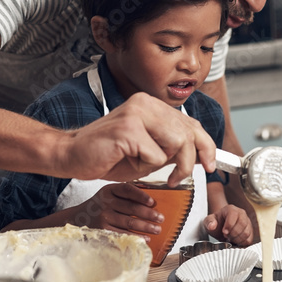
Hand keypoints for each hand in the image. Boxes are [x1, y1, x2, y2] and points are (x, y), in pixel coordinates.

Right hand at [57, 92, 216, 183]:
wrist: (70, 155)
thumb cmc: (106, 155)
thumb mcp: (147, 153)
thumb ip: (171, 150)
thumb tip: (200, 156)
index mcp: (151, 105)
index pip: (191, 123)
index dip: (206, 145)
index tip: (210, 164)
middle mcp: (145, 104)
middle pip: (188, 133)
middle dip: (188, 162)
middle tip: (176, 178)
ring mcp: (137, 114)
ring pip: (177, 143)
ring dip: (165, 164)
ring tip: (144, 167)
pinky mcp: (128, 129)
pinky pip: (156, 155)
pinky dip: (145, 166)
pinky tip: (128, 161)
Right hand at [74, 182, 163, 236]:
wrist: (78, 217)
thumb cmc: (101, 205)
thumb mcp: (110, 194)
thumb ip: (126, 195)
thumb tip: (152, 203)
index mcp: (109, 190)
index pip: (127, 190)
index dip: (142, 196)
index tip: (153, 203)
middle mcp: (105, 202)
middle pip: (131, 208)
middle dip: (149, 214)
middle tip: (161, 218)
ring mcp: (103, 217)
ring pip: (129, 222)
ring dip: (146, 227)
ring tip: (157, 229)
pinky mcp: (103, 230)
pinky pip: (123, 234)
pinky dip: (136, 236)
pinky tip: (145, 238)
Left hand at [203, 204, 252, 245]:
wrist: (222, 226)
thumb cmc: (216, 222)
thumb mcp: (209, 221)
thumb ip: (209, 222)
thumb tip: (212, 226)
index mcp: (231, 209)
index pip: (234, 215)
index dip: (229, 225)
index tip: (224, 232)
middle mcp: (241, 214)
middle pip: (242, 224)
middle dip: (233, 233)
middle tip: (226, 236)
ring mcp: (247, 222)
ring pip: (246, 232)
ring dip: (237, 239)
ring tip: (230, 238)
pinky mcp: (250, 231)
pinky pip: (249, 239)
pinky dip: (242, 243)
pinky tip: (235, 241)